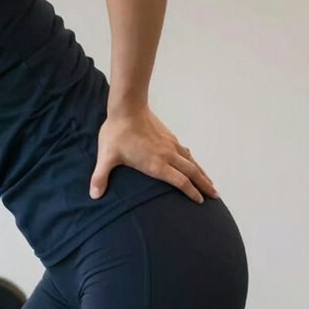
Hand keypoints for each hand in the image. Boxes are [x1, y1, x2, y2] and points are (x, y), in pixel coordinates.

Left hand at [89, 105, 217, 202]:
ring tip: (212, 184)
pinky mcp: (169, 136)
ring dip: (202, 173)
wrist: (127, 107)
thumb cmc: (116, 133)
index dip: (191, 192)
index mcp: (156, 164)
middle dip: (204, 185)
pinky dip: (193, 160)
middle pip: (192, 172)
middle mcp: (168, 155)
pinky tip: (194, 161)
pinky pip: (186, 151)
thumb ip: (100, 177)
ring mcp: (170, 145)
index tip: (200, 201)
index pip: (179, 181)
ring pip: (191, 161)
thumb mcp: (106, 156)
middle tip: (215, 196)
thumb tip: (93, 195)